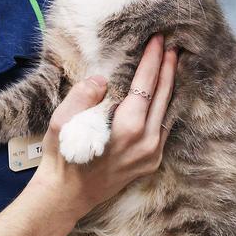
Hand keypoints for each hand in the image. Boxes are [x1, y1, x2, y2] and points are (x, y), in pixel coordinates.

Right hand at [30, 34, 177, 218]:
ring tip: (172, 64)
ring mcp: (152, 154)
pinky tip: (163, 95)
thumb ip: (84, 94)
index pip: (147, 84)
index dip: (153, 59)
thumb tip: (102, 79)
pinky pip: (164, 128)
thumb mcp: (63, 120)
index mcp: (129, 127)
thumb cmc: (63, 157)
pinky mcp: (151, 162)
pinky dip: (164, 107)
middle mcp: (147, 141)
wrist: (66, 196)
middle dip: (168, 68)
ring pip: (167, 112)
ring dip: (170, 86)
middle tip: (172, 45)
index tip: (158, 39)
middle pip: (164, 95)